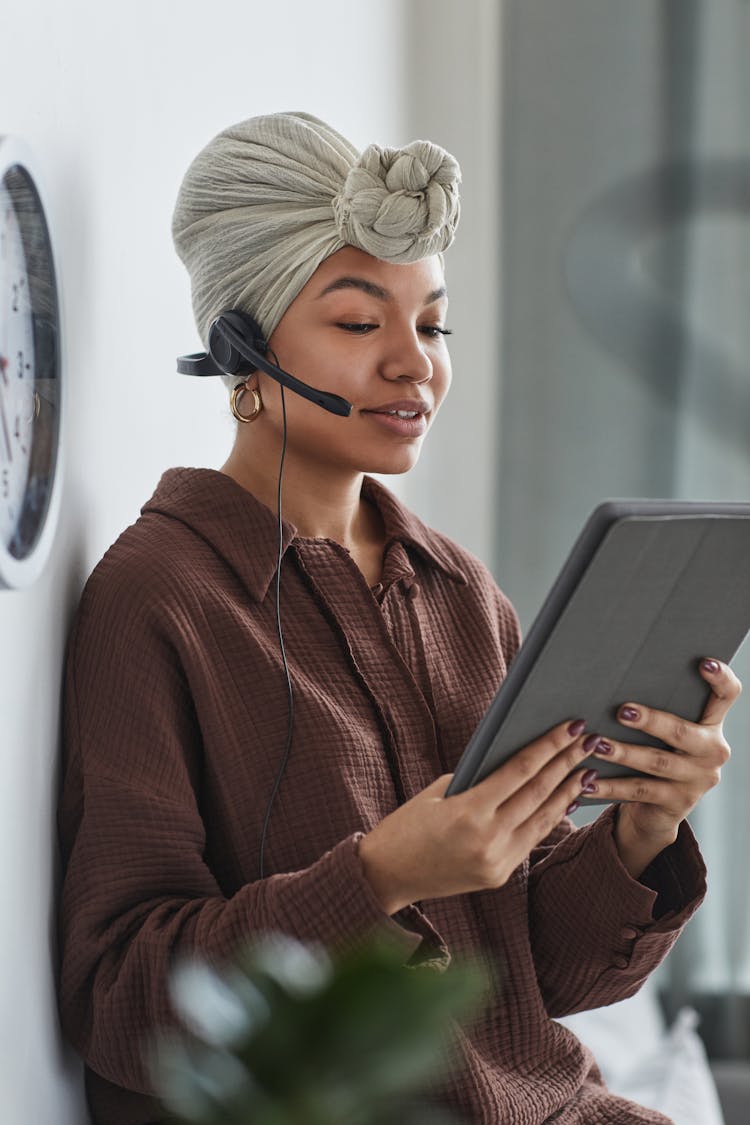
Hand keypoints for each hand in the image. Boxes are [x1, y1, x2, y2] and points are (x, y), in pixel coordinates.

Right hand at [358, 719, 598, 914]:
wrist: (387, 876)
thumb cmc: (407, 825)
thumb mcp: (438, 792)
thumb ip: (478, 779)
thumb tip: (517, 762)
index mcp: (468, 812)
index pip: (520, 771)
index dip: (548, 746)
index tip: (571, 726)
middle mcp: (488, 839)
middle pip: (538, 792)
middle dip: (566, 763)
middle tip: (589, 739)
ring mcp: (497, 861)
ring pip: (543, 818)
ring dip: (568, 790)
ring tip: (587, 768)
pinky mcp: (499, 875)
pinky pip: (531, 839)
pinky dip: (551, 816)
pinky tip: (565, 798)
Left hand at [586, 658, 740, 875]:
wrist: (659, 809)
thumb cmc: (657, 754)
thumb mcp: (665, 733)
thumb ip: (657, 709)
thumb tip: (614, 679)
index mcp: (711, 725)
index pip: (727, 696)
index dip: (720, 679)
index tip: (704, 663)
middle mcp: (712, 751)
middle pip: (682, 732)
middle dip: (651, 721)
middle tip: (622, 711)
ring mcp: (698, 780)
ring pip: (657, 762)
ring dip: (624, 753)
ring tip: (597, 744)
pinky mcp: (678, 802)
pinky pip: (639, 791)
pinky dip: (610, 786)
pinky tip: (588, 782)